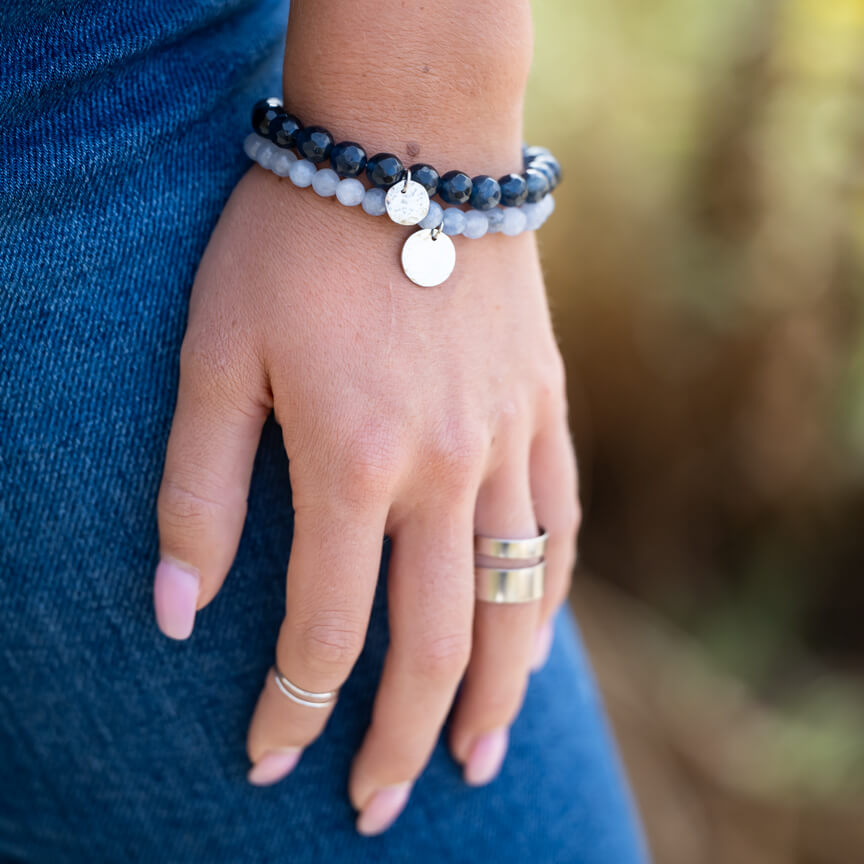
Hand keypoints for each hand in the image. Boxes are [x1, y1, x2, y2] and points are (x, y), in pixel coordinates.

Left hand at [154, 160, 577, 831]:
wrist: (408, 144)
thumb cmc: (295, 240)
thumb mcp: (215, 352)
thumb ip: (198, 489)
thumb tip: (179, 611)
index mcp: (354, 459)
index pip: (326, 628)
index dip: (292, 708)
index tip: (266, 759)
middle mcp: (447, 469)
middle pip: (430, 642)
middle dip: (396, 738)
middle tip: (378, 806)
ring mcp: (509, 441)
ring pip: (515, 602)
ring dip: (492, 694)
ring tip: (471, 758)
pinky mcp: (545, 409)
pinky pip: (558, 529)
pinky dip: (546, 600)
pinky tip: (532, 644)